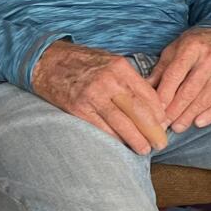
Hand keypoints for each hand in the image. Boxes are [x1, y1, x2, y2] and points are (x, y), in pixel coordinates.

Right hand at [32, 41, 169, 153]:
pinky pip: (101, 128)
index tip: (164, 125)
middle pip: (137, 111)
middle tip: (161, 144)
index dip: (158, 113)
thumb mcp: (109, 62)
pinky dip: (114, 138)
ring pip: (121, 123)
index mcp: (119, 67)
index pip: (146, 94)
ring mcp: (92, 95)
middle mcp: (107, 81)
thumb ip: (129, 80)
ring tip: (144, 149)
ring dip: (135, 139)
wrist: (46, 61)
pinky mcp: (77, 108)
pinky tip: (122, 145)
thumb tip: (151, 104)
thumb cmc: (82, 62)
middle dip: (152, 130)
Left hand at [149, 27, 210, 131]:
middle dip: (175, 110)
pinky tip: (198, 122)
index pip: (175, 75)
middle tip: (164, 125)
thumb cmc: (196, 44)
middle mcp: (210, 58)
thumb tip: (145, 89)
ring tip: (178, 127)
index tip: (155, 111)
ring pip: (205, 98)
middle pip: (190, 90)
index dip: (164, 95)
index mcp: (191, 48)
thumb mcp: (175, 49)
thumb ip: (161, 69)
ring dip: (190, 116)